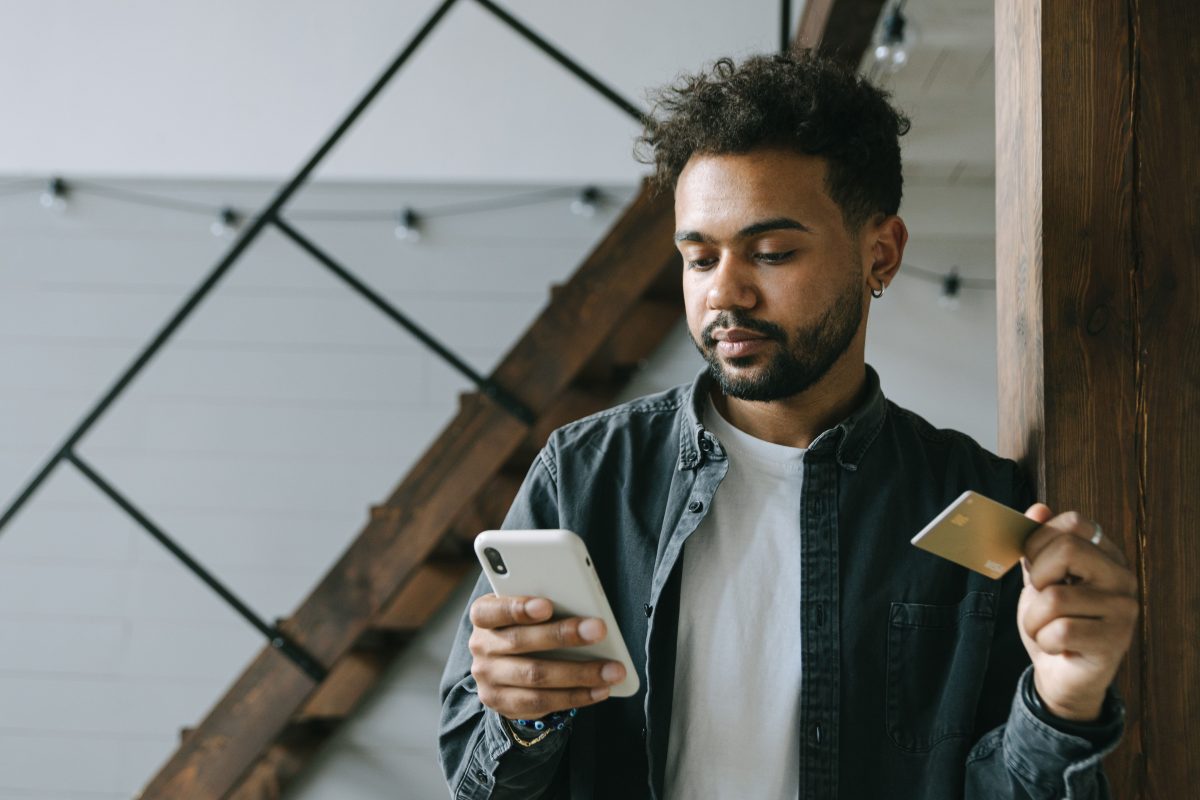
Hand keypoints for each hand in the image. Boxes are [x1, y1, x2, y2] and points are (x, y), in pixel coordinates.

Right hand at [468, 594, 625, 719]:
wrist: (503, 665)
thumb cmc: (524, 625)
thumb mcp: (525, 610)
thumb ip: (543, 606)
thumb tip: (582, 607)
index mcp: (483, 616)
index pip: (492, 610)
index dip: (517, 608)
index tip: (547, 605)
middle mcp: (481, 647)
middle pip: (521, 642)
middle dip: (563, 635)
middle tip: (598, 630)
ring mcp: (489, 679)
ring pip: (536, 677)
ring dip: (579, 673)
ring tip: (612, 670)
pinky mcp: (503, 704)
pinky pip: (542, 703)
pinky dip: (576, 696)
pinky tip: (600, 689)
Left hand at [1018, 504, 1137, 720]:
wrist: (1061, 674)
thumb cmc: (1051, 621)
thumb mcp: (1039, 579)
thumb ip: (1037, 546)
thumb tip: (1037, 509)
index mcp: (1105, 554)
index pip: (1074, 522)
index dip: (1040, 540)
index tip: (1034, 563)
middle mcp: (1121, 577)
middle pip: (1066, 550)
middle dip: (1037, 578)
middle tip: (1041, 598)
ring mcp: (1123, 609)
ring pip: (1054, 597)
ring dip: (1034, 619)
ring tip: (1046, 629)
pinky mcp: (1115, 640)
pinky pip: (1060, 630)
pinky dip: (1045, 640)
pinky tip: (1058, 646)